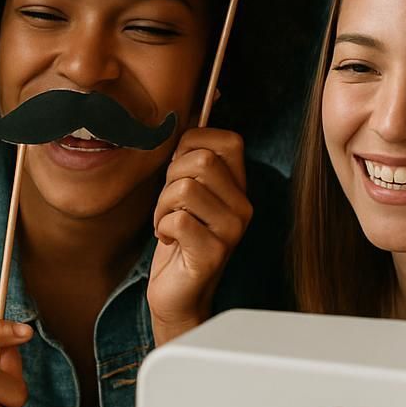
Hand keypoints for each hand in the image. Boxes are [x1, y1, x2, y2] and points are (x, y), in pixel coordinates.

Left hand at [148, 128, 251, 344]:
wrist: (177, 296)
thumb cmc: (177, 240)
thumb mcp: (184, 192)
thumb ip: (190, 158)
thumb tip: (191, 110)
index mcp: (239, 186)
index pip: (228, 140)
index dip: (193, 145)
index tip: (178, 170)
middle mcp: (243, 206)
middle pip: (203, 161)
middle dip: (171, 177)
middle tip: (168, 203)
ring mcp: (232, 231)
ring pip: (186, 188)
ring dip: (162, 205)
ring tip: (167, 223)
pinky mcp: (213, 253)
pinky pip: (178, 219)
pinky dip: (162, 226)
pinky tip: (168, 240)